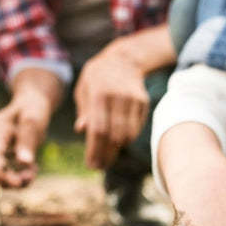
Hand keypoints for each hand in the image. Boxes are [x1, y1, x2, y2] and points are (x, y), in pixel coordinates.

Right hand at [0, 75, 57, 187]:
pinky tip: (33, 169)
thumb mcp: (33, 121)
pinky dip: (19, 174)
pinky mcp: (3, 155)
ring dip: (15, 179)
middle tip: (31, 177)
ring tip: (33, 173)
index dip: (3, 174)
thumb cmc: (33, 108)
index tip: (19, 183)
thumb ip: (28, 141)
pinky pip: (7, 171)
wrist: (32, 102)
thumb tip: (25, 163)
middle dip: (10, 179)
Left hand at [74, 45, 148, 169]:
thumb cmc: (96, 77)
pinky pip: (136, 128)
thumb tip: (82, 130)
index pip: (98, 129)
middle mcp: (117, 97)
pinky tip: (118, 143)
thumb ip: (83, 110)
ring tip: (107, 158)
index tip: (91, 164)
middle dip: (106, 155)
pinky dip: (127, 139)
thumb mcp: (83, 89)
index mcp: (98, 94)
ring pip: (128, 134)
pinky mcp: (143, 102)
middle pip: (114, 135)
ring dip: (117, 150)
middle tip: (99, 166)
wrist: (123, 59)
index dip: (95, 150)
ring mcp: (132, 100)